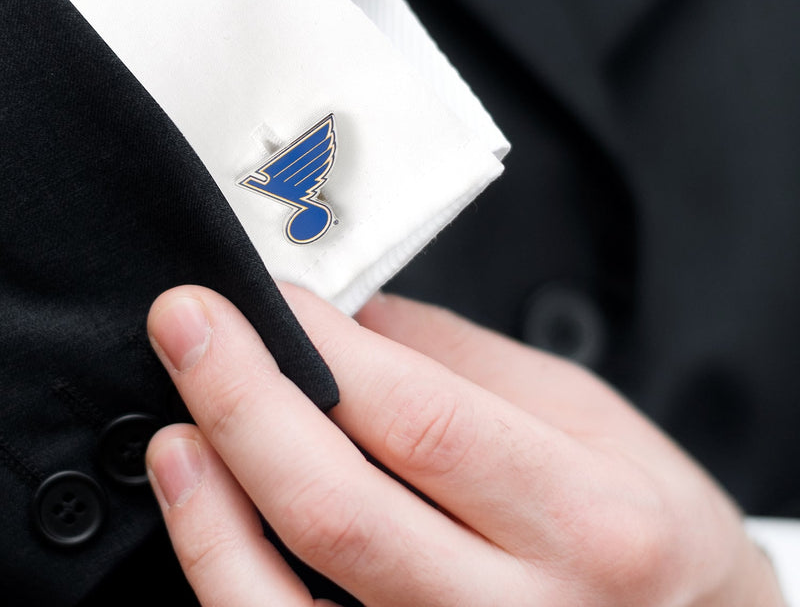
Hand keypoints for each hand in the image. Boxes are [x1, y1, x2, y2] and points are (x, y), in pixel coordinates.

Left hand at [145, 285, 783, 605]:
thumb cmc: (646, 521)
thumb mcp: (583, 414)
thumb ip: (456, 363)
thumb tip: (346, 322)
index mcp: (586, 518)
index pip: (421, 419)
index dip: (325, 350)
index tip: (269, 299)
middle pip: (341, 509)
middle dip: (243, 402)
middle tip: (191, 326)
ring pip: (289, 606)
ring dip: (212, 505)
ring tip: (179, 422)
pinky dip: (226, 577)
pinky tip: (204, 512)